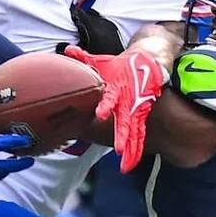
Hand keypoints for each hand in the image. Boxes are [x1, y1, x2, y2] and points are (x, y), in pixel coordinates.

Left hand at [65, 44, 166, 172]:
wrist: (148, 64)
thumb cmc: (119, 66)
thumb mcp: (102, 61)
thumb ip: (84, 58)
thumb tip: (68, 50)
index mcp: (117, 89)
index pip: (110, 98)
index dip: (105, 105)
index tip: (101, 115)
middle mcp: (129, 102)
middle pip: (125, 121)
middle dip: (122, 135)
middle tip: (119, 149)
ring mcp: (137, 111)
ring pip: (134, 133)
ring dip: (131, 149)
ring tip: (125, 165)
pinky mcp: (142, 117)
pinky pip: (139, 137)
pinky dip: (135, 152)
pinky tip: (129, 166)